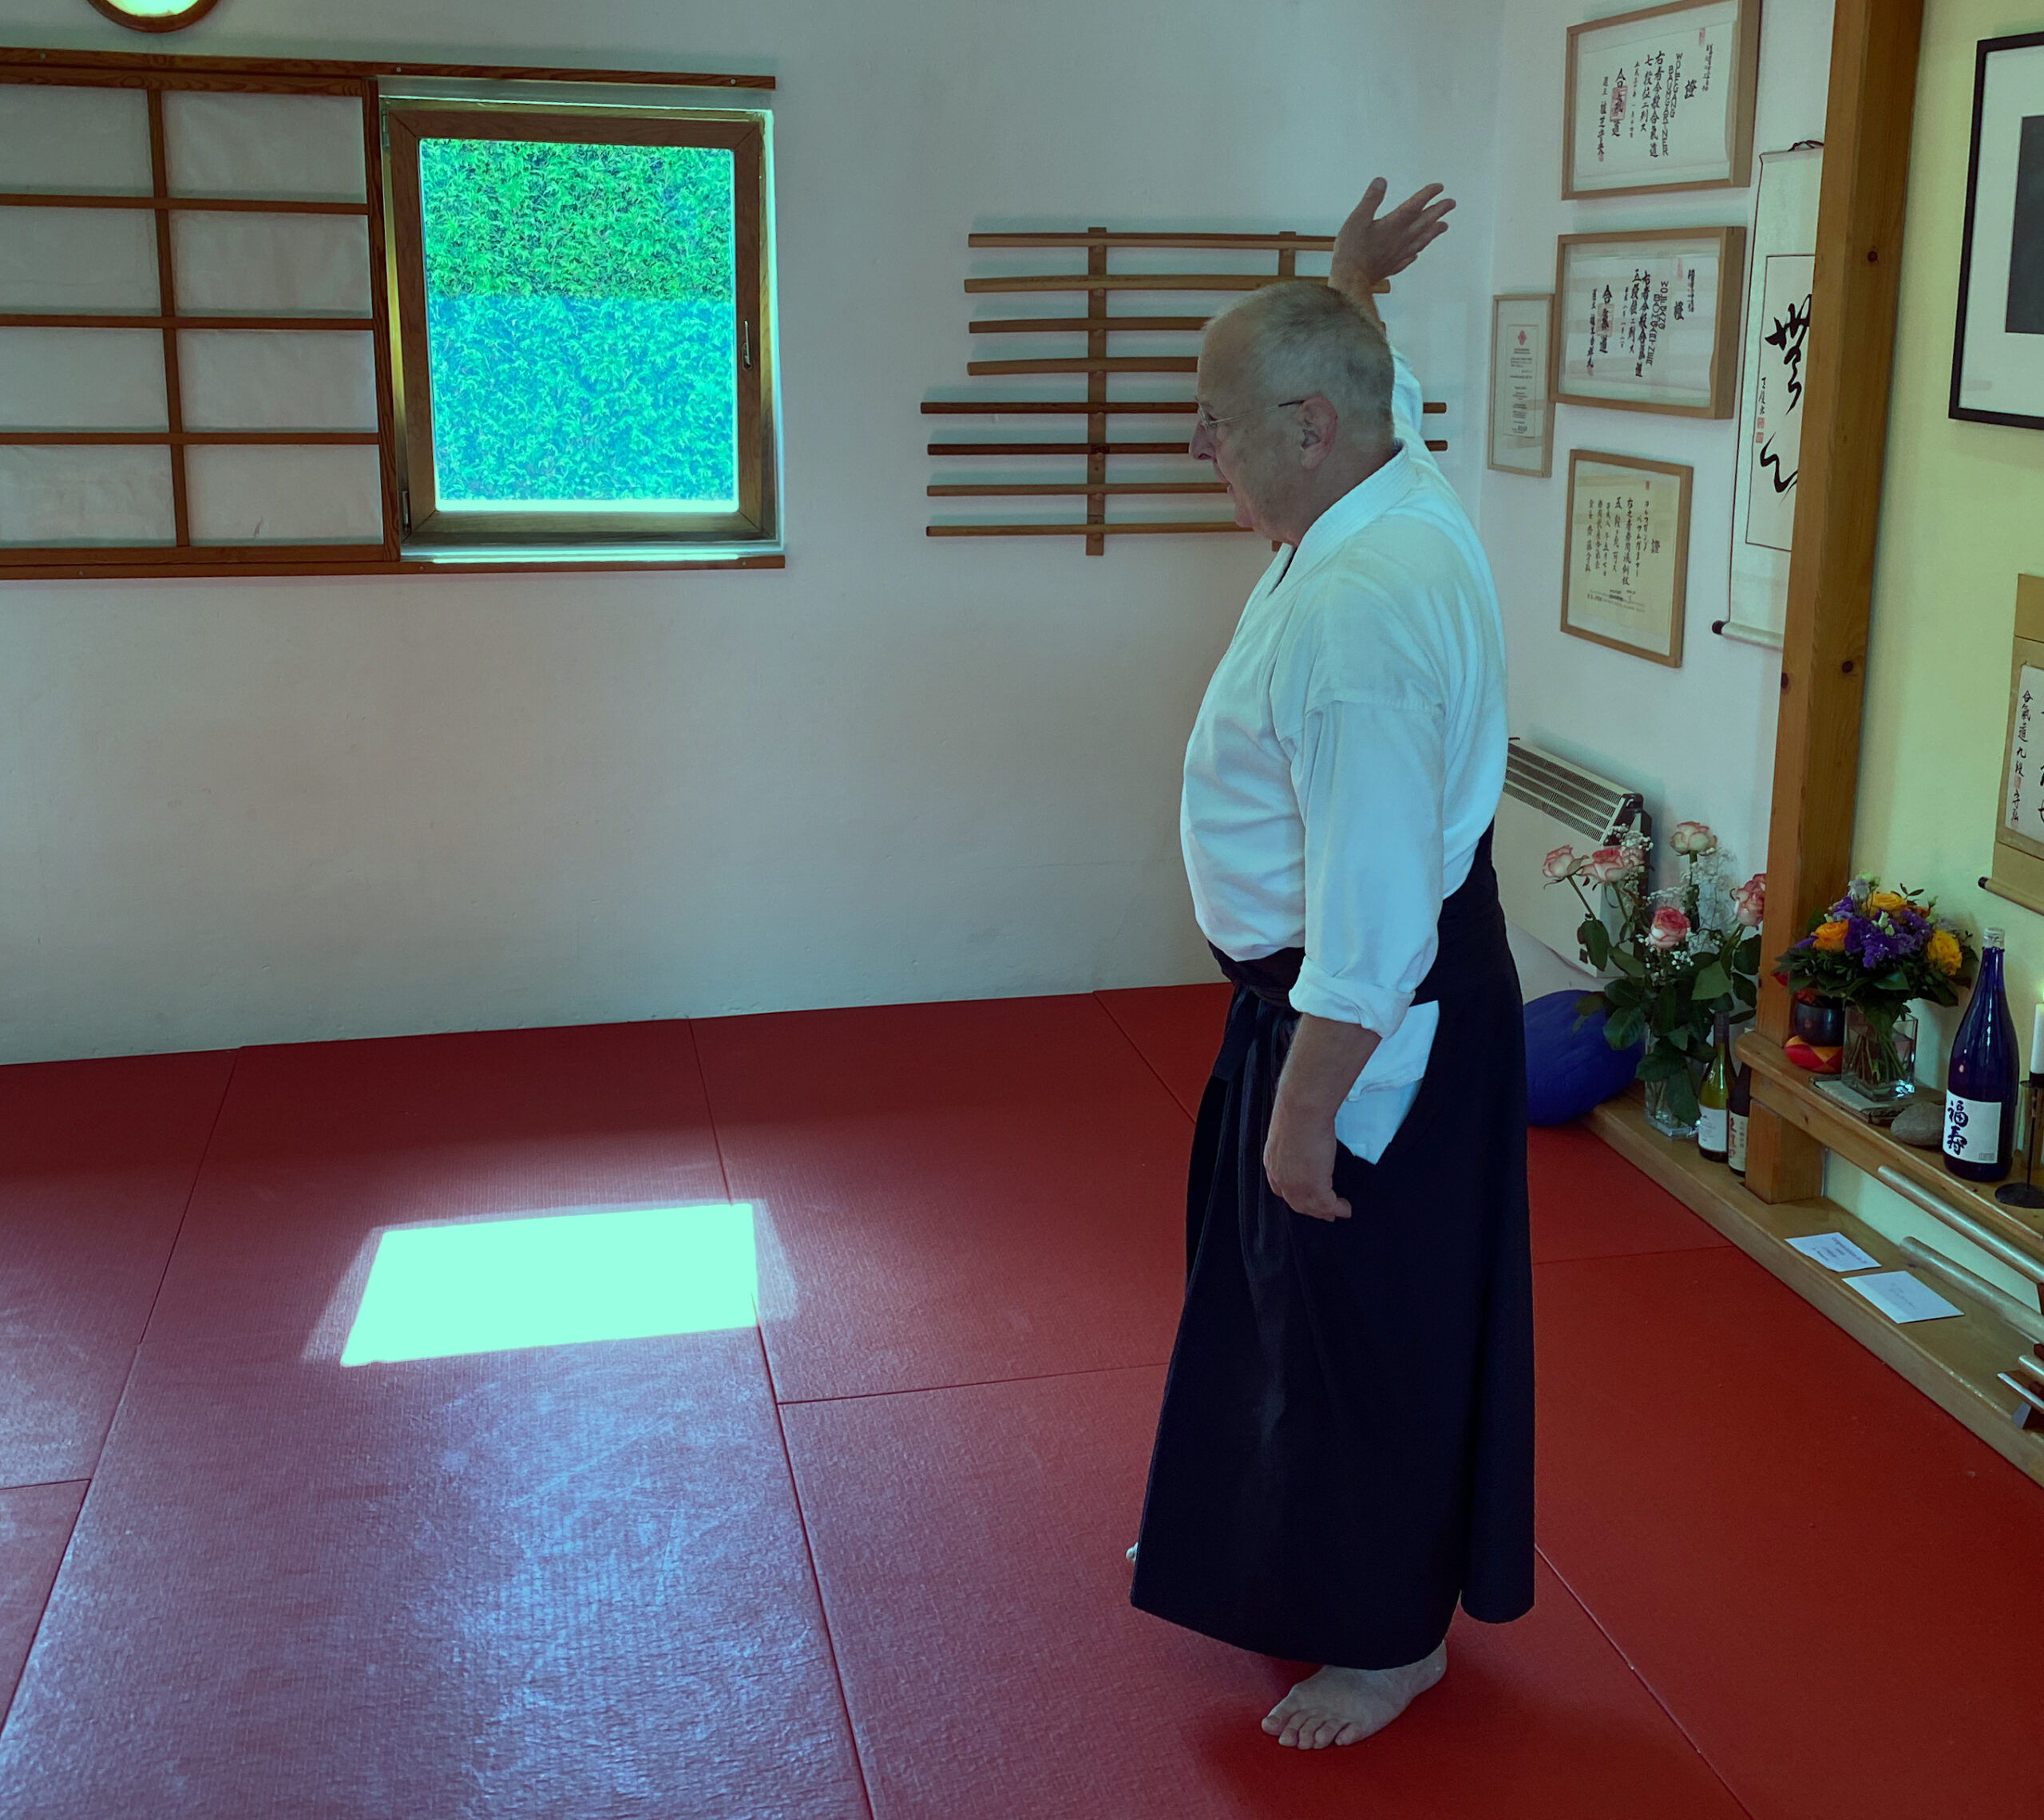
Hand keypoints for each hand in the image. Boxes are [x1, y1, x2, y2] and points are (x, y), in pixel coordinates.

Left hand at [1263, 1102, 1351, 1221]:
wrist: (1302, 1110)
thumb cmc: (1297, 1112)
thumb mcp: (1289, 1133)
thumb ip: (1295, 1145)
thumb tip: (1307, 1143)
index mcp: (1273, 1163)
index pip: (1281, 1188)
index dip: (1294, 1197)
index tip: (1304, 1200)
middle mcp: (1281, 1178)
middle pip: (1296, 1202)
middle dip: (1311, 1209)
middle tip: (1324, 1213)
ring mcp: (1296, 1185)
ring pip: (1312, 1207)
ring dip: (1326, 1212)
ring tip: (1338, 1212)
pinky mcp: (1314, 1187)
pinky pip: (1328, 1205)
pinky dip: (1339, 1208)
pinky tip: (1345, 1209)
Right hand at [1330, 178, 1455, 305]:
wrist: (1351, 280)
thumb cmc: (1352, 251)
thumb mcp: (1357, 219)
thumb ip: (1371, 200)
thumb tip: (1381, 182)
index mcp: (1393, 225)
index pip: (1415, 206)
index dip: (1428, 194)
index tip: (1439, 187)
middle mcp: (1400, 239)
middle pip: (1424, 222)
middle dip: (1439, 210)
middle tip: (1451, 203)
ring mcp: (1398, 254)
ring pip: (1421, 240)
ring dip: (1434, 231)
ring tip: (1444, 226)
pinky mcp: (1392, 266)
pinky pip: (1408, 259)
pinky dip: (1415, 253)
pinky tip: (1416, 254)